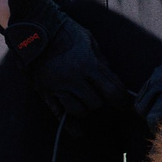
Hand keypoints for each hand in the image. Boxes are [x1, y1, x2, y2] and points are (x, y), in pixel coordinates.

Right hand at [1, 0, 126, 119]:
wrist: (34, 29)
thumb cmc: (65, 31)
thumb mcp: (89, 41)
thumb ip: (102, 62)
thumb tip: (114, 81)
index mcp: (87, 64)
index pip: (112, 90)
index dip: (123, 102)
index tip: (127, 107)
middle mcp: (73, 78)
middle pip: (96, 103)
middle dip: (101, 101)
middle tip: (99, 95)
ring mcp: (58, 87)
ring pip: (79, 111)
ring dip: (85, 108)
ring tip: (85, 101)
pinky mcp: (45, 92)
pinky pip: (59, 114)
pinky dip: (70, 125)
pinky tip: (79, 132)